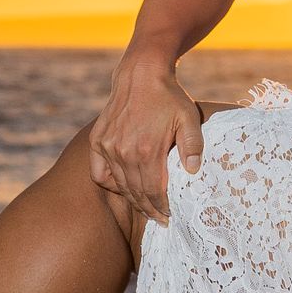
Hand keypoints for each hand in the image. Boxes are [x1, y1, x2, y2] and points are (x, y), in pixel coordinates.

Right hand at [90, 54, 204, 224]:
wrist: (141, 74)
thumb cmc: (169, 97)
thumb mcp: (189, 118)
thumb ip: (193, 146)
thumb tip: (194, 172)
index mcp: (148, 150)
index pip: (154, 192)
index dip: (162, 208)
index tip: (169, 218)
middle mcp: (124, 152)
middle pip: (137, 193)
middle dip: (150, 209)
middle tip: (160, 218)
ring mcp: (108, 147)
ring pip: (120, 185)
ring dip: (133, 199)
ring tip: (145, 206)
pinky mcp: (97, 140)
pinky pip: (99, 173)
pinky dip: (110, 183)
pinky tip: (123, 186)